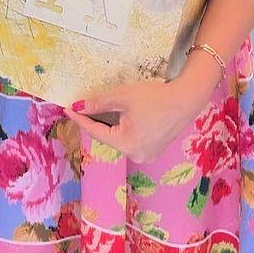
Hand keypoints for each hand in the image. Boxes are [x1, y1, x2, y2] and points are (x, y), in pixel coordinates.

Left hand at [65, 62, 218, 163]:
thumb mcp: (122, 97)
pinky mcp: (154, 149)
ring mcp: (146, 155)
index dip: (80, 119)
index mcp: (125, 144)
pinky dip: (123, 129)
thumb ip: (99, 104)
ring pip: (119, 138)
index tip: (67, 110)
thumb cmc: (155, 97)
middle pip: (107, 136)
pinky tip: (120, 117)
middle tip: (82, 107)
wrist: (186, 99)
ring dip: (110, 125)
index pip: (95, 131)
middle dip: (95, 122)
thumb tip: (80, 107)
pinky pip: (131, 140)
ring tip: (99, 110)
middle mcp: (135, 154)